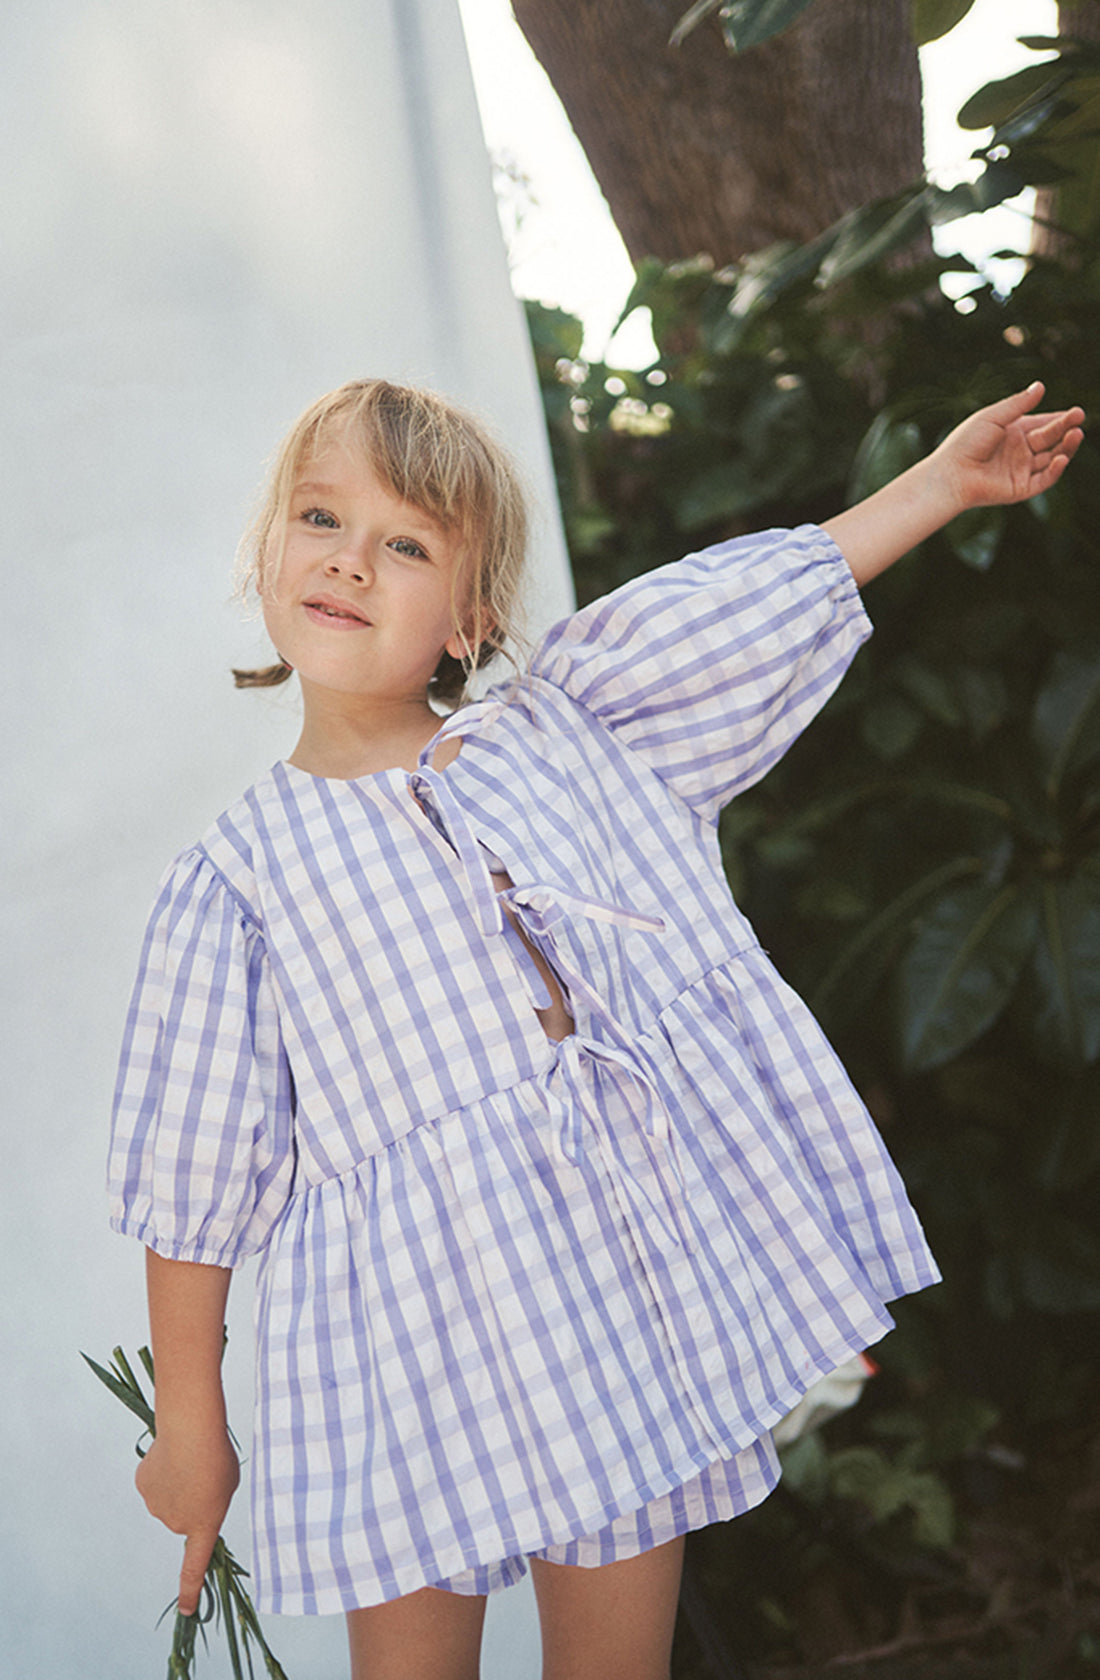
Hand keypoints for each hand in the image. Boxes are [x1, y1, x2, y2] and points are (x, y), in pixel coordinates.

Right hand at [135, 1426, 239, 1615]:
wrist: (190, 1429)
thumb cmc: (218, 1455)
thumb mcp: (227, 1484)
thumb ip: (211, 1503)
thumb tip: (190, 1506)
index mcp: (203, 1527)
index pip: (195, 1568)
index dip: (191, 1591)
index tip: (187, 1612)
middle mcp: (177, 1524)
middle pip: (185, 1517)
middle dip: (193, 1500)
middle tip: (203, 1473)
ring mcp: (156, 1507)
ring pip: (168, 1499)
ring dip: (177, 1484)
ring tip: (189, 1460)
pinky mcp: (143, 1486)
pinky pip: (155, 1482)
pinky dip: (163, 1471)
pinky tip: (172, 1454)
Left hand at [932, 381, 1084, 513]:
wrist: (950, 473)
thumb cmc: (966, 442)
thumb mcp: (993, 417)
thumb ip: (1017, 404)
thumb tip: (1040, 386)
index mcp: (1014, 432)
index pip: (1044, 424)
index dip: (1061, 419)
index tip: (1076, 412)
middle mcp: (1021, 451)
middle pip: (1051, 440)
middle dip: (1066, 429)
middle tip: (1079, 420)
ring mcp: (1022, 470)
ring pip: (1051, 459)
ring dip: (1066, 448)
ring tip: (1076, 434)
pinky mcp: (1020, 489)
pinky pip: (1043, 480)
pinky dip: (1055, 470)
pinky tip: (1061, 458)